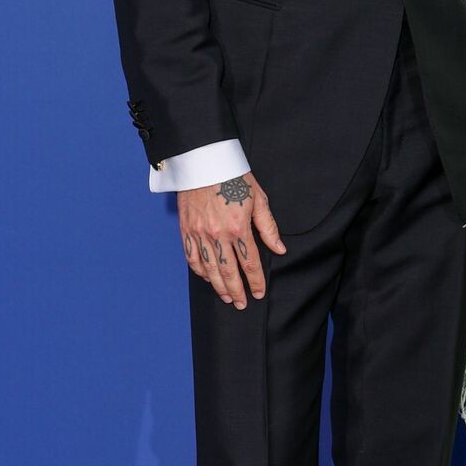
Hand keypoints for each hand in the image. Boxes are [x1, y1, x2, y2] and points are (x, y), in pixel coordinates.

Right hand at [179, 173, 285, 307]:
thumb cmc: (234, 177)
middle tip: (241, 304)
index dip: (255, 281)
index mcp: (239, 228)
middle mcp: (218, 235)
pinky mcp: (186, 229)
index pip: (250, 263)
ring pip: (209, 269)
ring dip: (218, 286)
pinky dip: (199, 271)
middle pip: (229, 272)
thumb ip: (268, 227)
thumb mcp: (258, 199)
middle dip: (237, 291)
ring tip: (226, 297)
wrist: (203, 161)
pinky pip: (191, 257)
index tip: (258, 293)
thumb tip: (279, 249)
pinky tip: (207, 278)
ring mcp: (200, 233)